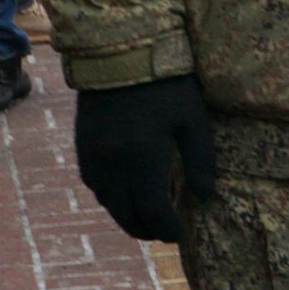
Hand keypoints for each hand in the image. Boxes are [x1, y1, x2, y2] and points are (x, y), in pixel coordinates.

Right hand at [74, 75, 217, 240]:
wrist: (120, 54)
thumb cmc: (166, 85)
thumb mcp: (192, 120)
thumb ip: (200, 161)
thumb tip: (205, 196)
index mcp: (143, 160)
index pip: (153, 213)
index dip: (167, 229)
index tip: (179, 235)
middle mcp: (113, 165)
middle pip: (127, 216)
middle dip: (147, 230)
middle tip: (163, 233)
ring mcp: (94, 157)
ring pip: (108, 203)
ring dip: (126, 217)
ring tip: (146, 219)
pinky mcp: (83, 146)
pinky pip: (94, 185)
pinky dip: (110, 198)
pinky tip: (124, 194)